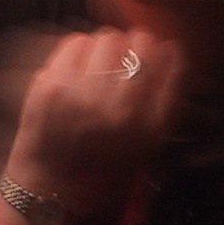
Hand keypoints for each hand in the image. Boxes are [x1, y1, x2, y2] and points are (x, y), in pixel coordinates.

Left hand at [1, 28, 181, 221]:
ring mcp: (85, 96)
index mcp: (153, 125)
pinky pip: (75, 42)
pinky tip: (75, 71)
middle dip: (133, 46)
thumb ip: (165, 98)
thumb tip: (170, 48)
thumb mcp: (148, 141)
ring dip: (105, 48)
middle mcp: (122, 109)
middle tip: (121, 60)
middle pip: (140, 42)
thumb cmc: (104, 164)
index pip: (172, 60)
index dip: (163, 50)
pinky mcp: (52, 86)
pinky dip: (78, 51)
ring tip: (96, 68)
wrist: (54, 186)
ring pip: (107, 38)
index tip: (155, 52)